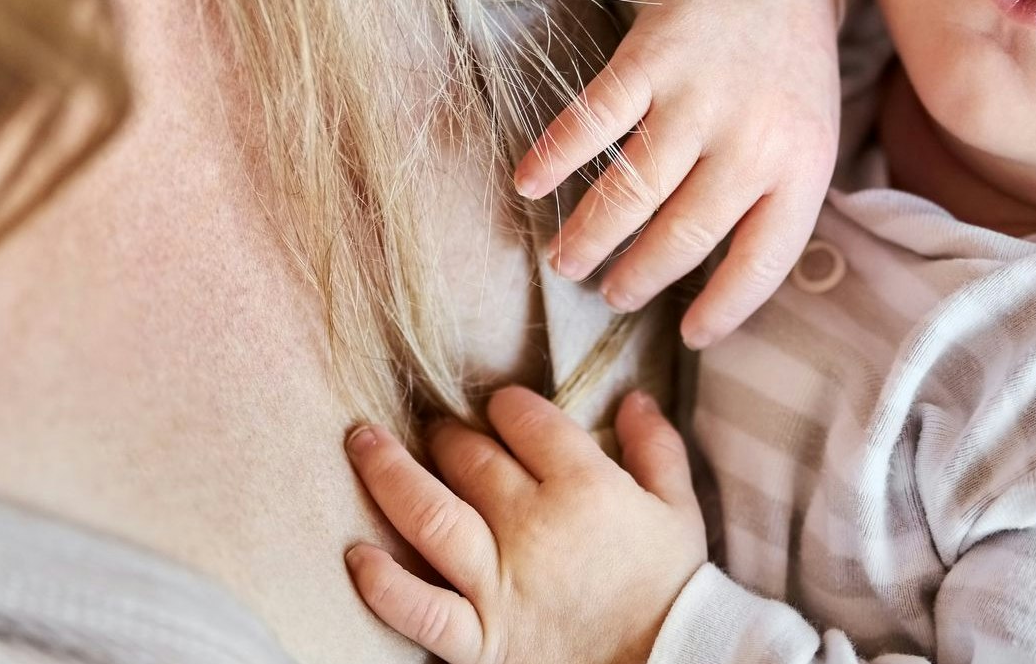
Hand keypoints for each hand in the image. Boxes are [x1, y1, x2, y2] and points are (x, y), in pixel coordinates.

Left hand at [344, 389, 706, 663]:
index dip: (506, 404)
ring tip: (362, 442)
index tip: (500, 406)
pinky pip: (422, 610)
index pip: (526, 420)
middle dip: (448, 434)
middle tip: (439, 430)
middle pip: (470, 459)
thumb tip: (634, 396)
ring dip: (388, 472)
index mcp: (585, 487)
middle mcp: (534, 526)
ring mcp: (500, 584)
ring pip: (430, 516)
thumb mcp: (678, 508)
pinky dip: (384, 586)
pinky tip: (357, 555)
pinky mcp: (481, 639)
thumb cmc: (671, 587)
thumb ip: (655, 447)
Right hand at [516, 0, 840, 347]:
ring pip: (634, 189)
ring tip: (565, 260)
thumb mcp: (806, 143)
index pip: (764, 260)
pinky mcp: (653, 56)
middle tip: (613, 296)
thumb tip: (725, 297)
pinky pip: (595, 119)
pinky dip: (555, 156)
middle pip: (685, 234)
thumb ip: (775, 206)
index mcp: (803, 167)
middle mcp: (754, 137)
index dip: (725, 308)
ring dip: (590, 234)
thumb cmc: (781, 77)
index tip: (691, 336)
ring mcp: (701, 95)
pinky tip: (528, 183)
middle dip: (640, 277)